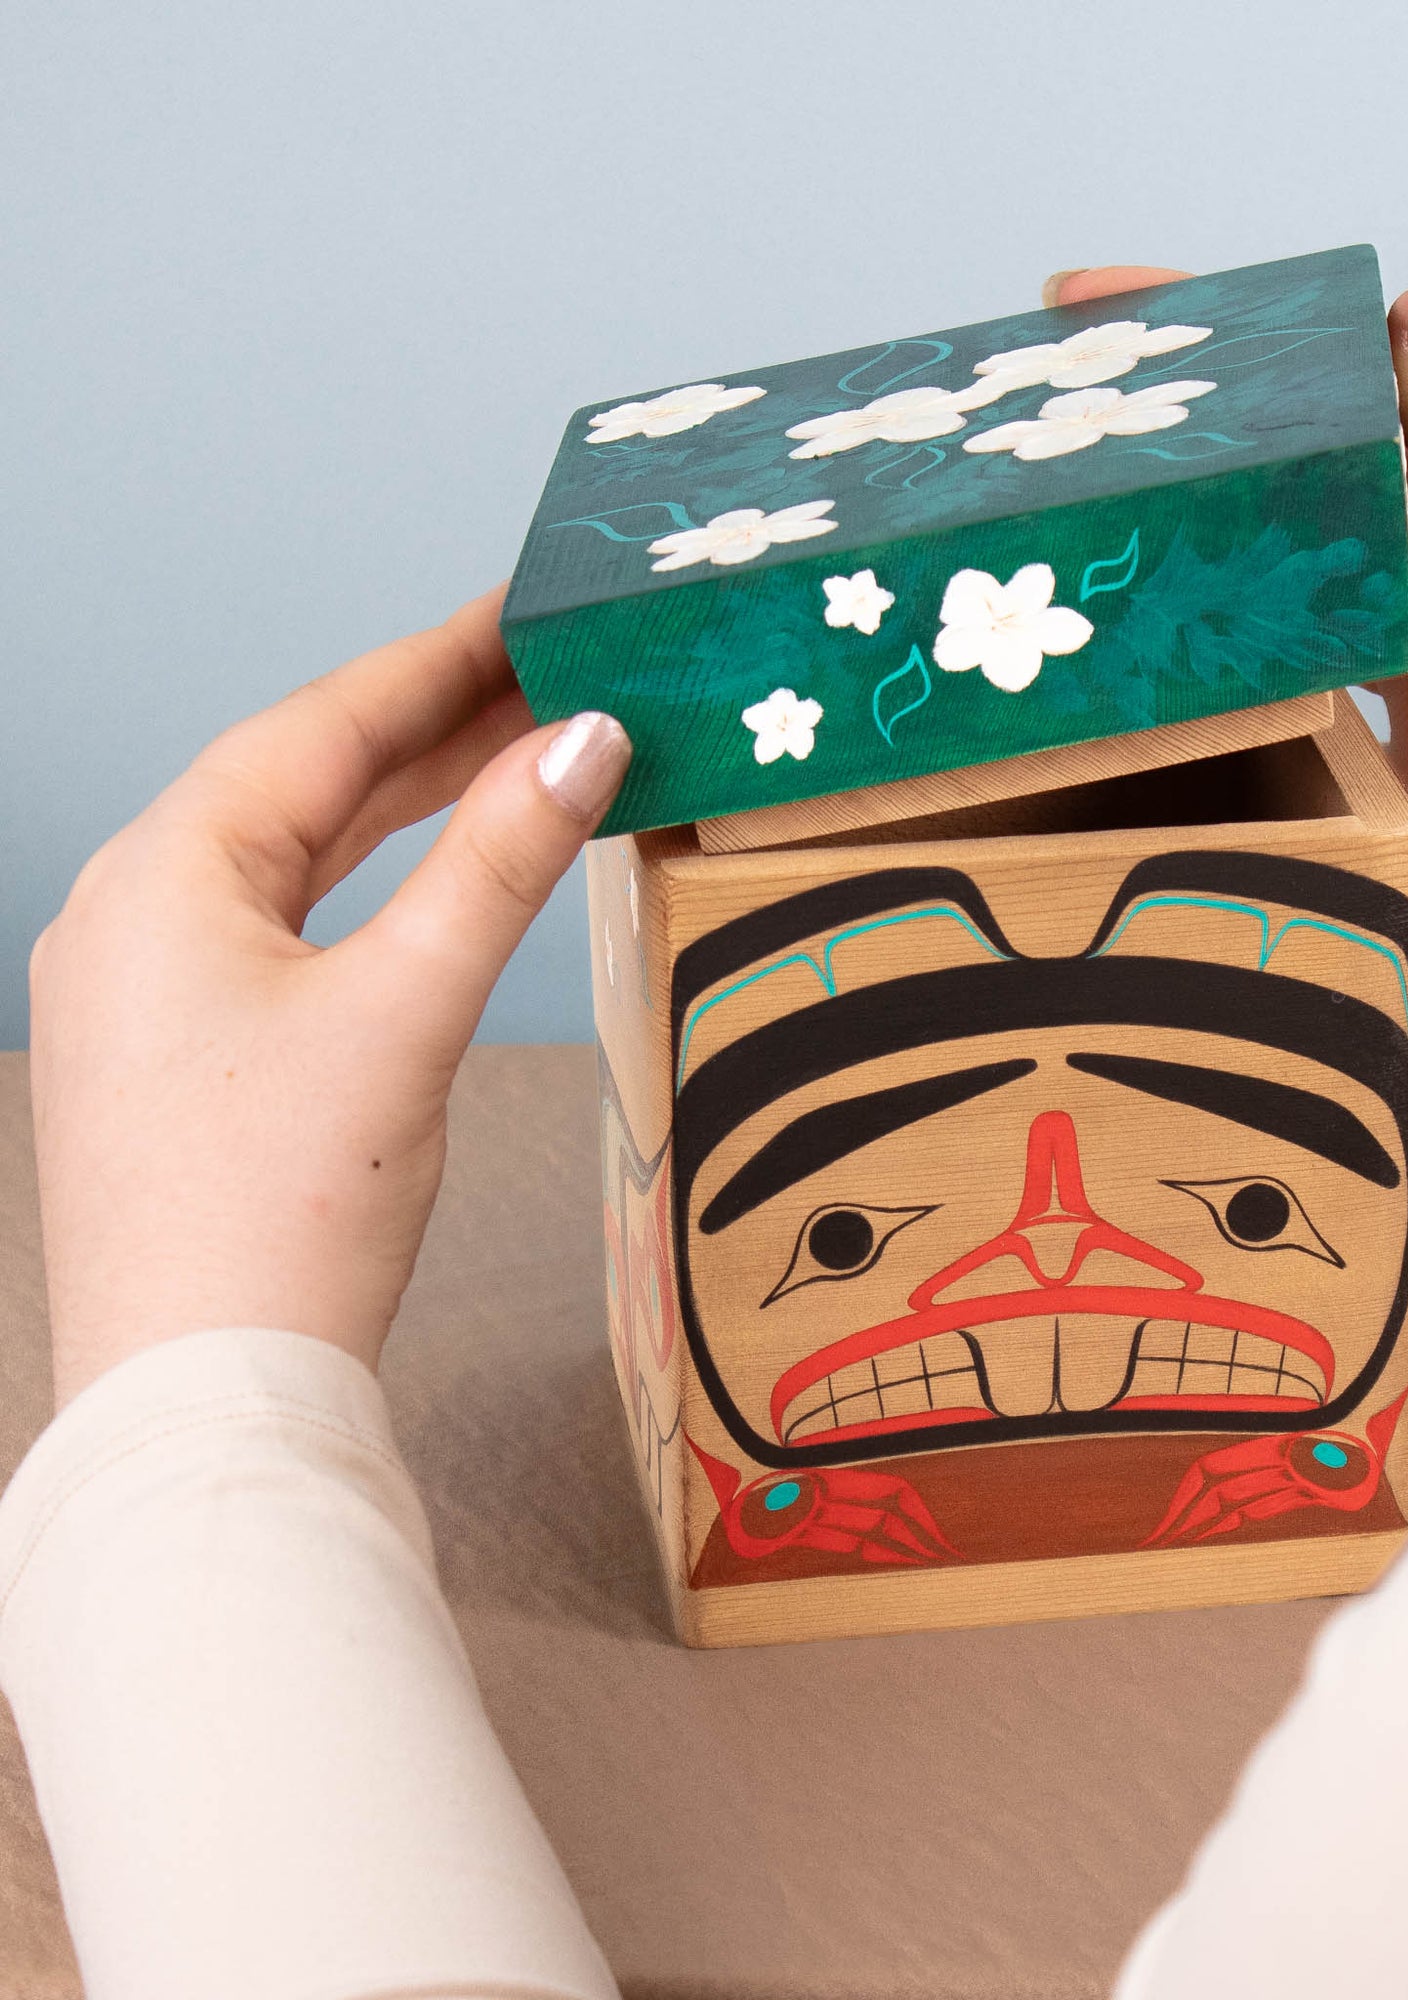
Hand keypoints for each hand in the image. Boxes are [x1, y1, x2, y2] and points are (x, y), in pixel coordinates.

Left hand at [30, 590, 629, 1405]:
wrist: (207, 1398)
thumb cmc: (283, 1212)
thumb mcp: (408, 1009)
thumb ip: (499, 862)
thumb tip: (583, 742)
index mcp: (159, 877)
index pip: (319, 727)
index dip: (435, 662)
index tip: (522, 612)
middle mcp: (128, 913)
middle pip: (301, 782)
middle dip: (429, 728)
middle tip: (546, 678)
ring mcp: (139, 987)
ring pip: (290, 855)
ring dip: (401, 805)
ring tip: (511, 756)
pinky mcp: (170, 1053)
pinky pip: (276, 924)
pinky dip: (365, 887)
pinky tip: (427, 878)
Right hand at [1050, 268, 1407, 1019]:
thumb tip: (1403, 318)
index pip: (1334, 385)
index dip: (1221, 345)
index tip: (1095, 312)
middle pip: (1282, 503)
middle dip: (1171, 478)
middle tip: (1041, 467)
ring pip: (1276, 626)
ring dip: (1187, 611)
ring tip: (1069, 594)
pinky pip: (1309, 752)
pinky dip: (1242, 742)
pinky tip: (1168, 733)